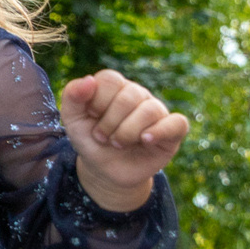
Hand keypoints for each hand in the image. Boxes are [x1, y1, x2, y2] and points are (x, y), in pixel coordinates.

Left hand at [60, 69, 189, 210]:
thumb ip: (72, 97)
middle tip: (102, 137)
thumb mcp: (73, 120)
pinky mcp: (172, 130)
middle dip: (110, 122)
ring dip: (128, 132)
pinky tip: (145, 140)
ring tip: (117, 143)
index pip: (110, 79)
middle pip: (129, 95)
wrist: (104, 169)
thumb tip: (89, 80)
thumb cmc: (90, 140)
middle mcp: (137, 94)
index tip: (91, 117)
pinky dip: (160, 131)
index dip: (97, 101)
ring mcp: (156, 111)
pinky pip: (177, 123)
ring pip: (150, 110)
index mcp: (114, 87)